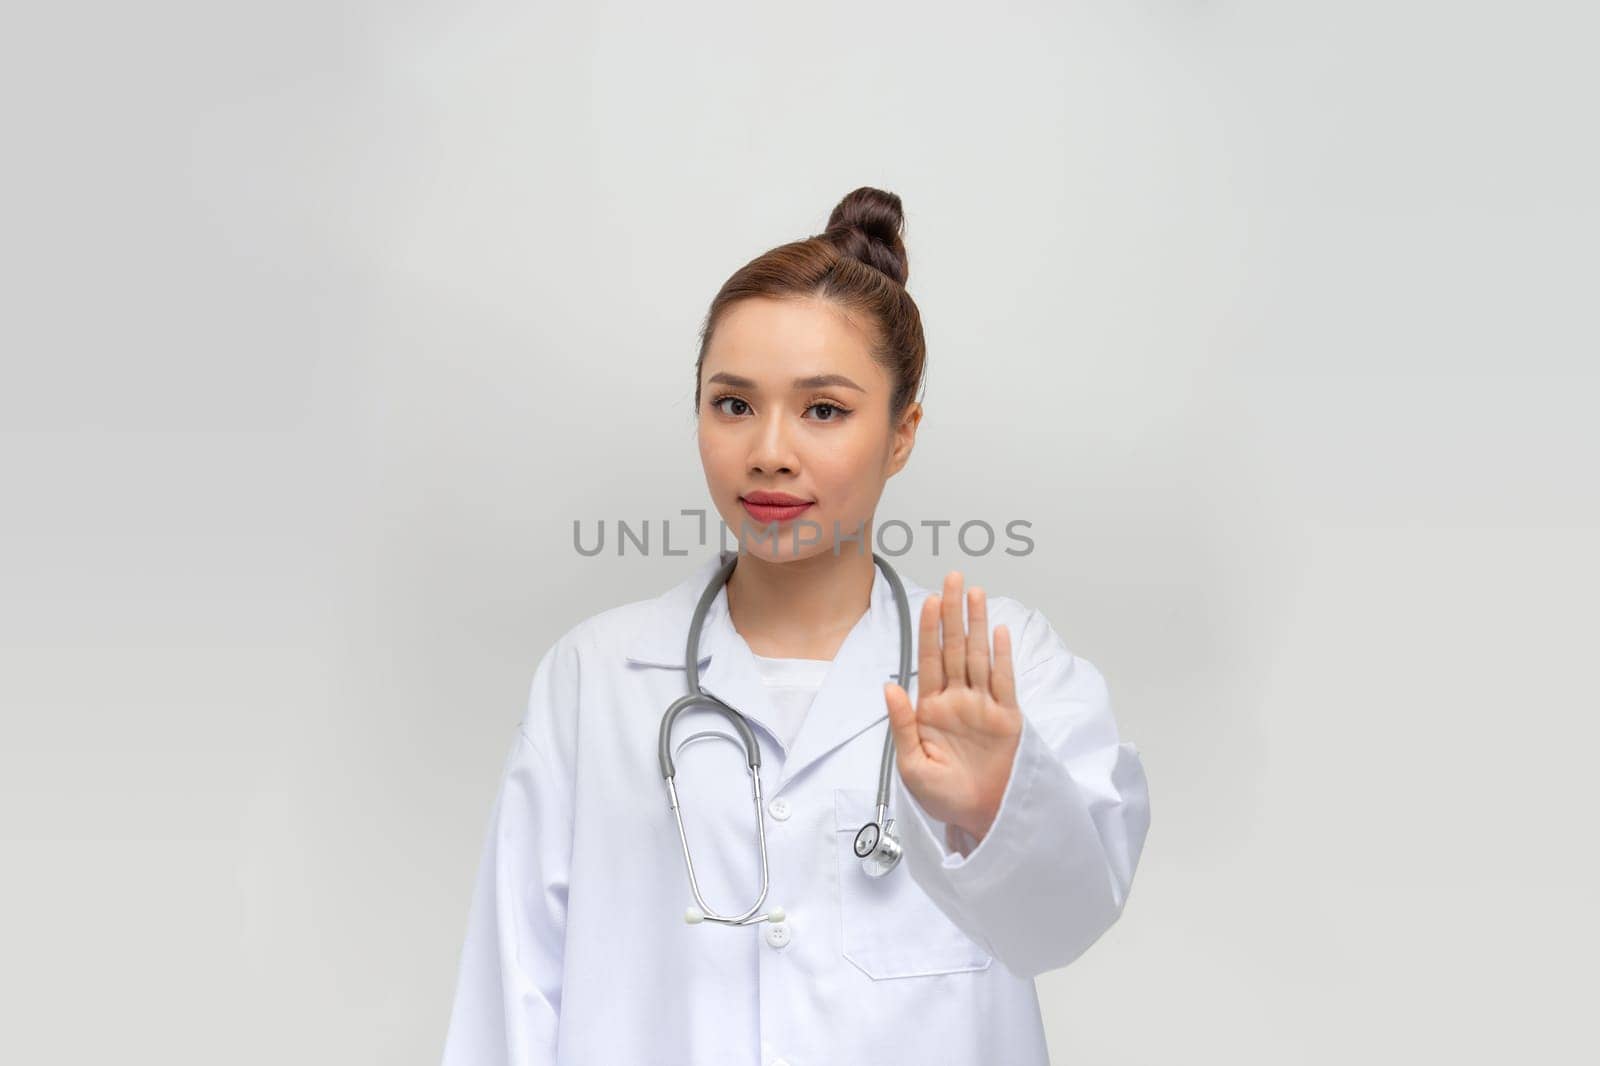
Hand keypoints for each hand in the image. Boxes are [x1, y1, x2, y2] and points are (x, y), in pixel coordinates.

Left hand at [884, 571, 1023, 843]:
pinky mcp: (1007, 719)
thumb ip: (902, 724)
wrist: (980, 819)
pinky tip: (998, 631)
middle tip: (953, 577)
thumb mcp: (911, 765)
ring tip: (975, 593)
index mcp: (931, 709)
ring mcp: (983, 707)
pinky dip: (1001, 656)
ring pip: (980, 657)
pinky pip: (1003, 681)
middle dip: (953, 613)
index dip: (929, 630)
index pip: (929, 660)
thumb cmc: (944, 797)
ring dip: (977, 624)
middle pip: (955, 648)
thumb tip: (889, 685)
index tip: (929, 601)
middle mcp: (958, 701)